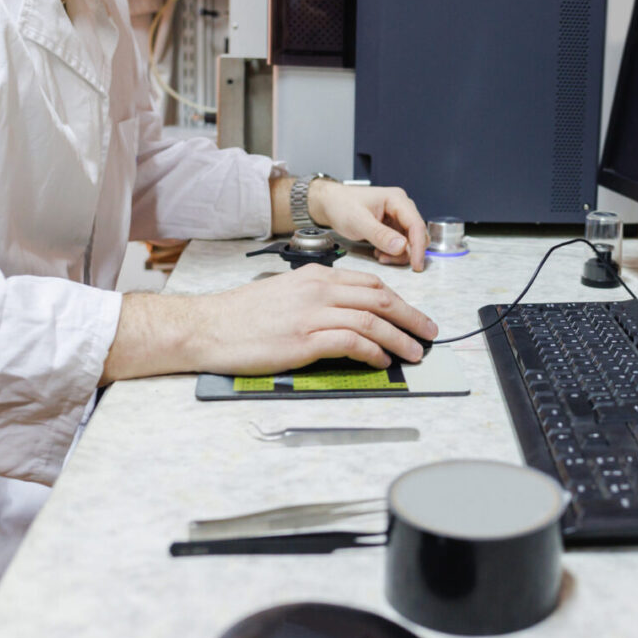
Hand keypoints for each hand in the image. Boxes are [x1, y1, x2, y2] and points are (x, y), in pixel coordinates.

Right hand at [103, 265, 438, 382]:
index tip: (413, 315)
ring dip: (401, 338)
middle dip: (411, 316)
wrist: (207, 327)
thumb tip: (346, 318)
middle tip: (430, 333)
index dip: (399, 300)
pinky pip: (352, 342)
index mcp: (315, 276)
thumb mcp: (284, 294)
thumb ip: (316, 299)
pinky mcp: (304, 339)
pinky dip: (374, 352)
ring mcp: (312, 313)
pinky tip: (382, 361)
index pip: (370, 284)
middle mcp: (318, 289)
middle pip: (380, 299)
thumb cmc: (241, 316)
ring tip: (415, 353)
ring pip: (373, 321)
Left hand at [310, 181, 428, 270]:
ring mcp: (397, 217)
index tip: (416, 264)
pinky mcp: (392, 227)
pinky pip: (401, 244)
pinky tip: (378, 252)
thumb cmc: (341, 205)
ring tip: (379, 256)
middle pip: (417, 234)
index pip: (416, 224)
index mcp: (396, 199)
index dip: (419, 246)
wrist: (330, 204)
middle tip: (388, 260)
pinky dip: (392, 252)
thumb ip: (380, 235)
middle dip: (407, 251)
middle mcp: (401, 207)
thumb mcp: (358, 221)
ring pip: (410, 241)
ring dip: (398, 254)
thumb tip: (402, 246)